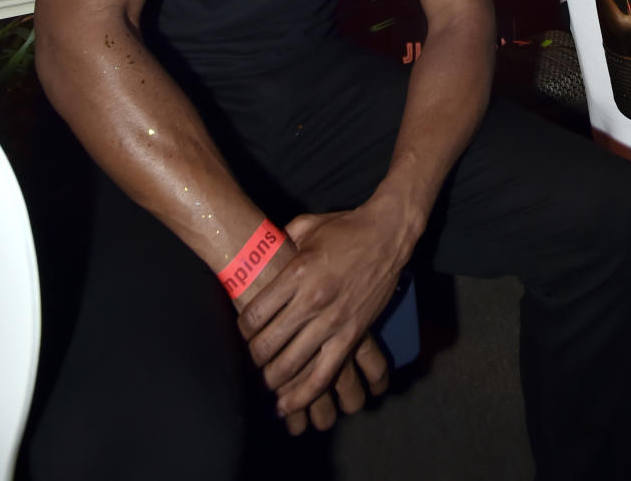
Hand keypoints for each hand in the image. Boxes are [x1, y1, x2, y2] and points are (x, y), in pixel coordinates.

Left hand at [236, 207, 406, 423]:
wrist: (388, 234)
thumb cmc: (345, 228)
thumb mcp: (306, 227)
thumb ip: (281, 241)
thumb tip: (262, 253)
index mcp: (296, 272)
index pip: (254, 314)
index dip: (242, 328)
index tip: (245, 330)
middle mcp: (311, 300)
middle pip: (267, 343)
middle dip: (254, 356)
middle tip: (253, 356)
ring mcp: (333, 321)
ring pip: (291, 365)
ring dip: (272, 378)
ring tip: (267, 380)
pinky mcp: (352, 335)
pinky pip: (324, 375)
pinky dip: (303, 395)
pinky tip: (288, 404)